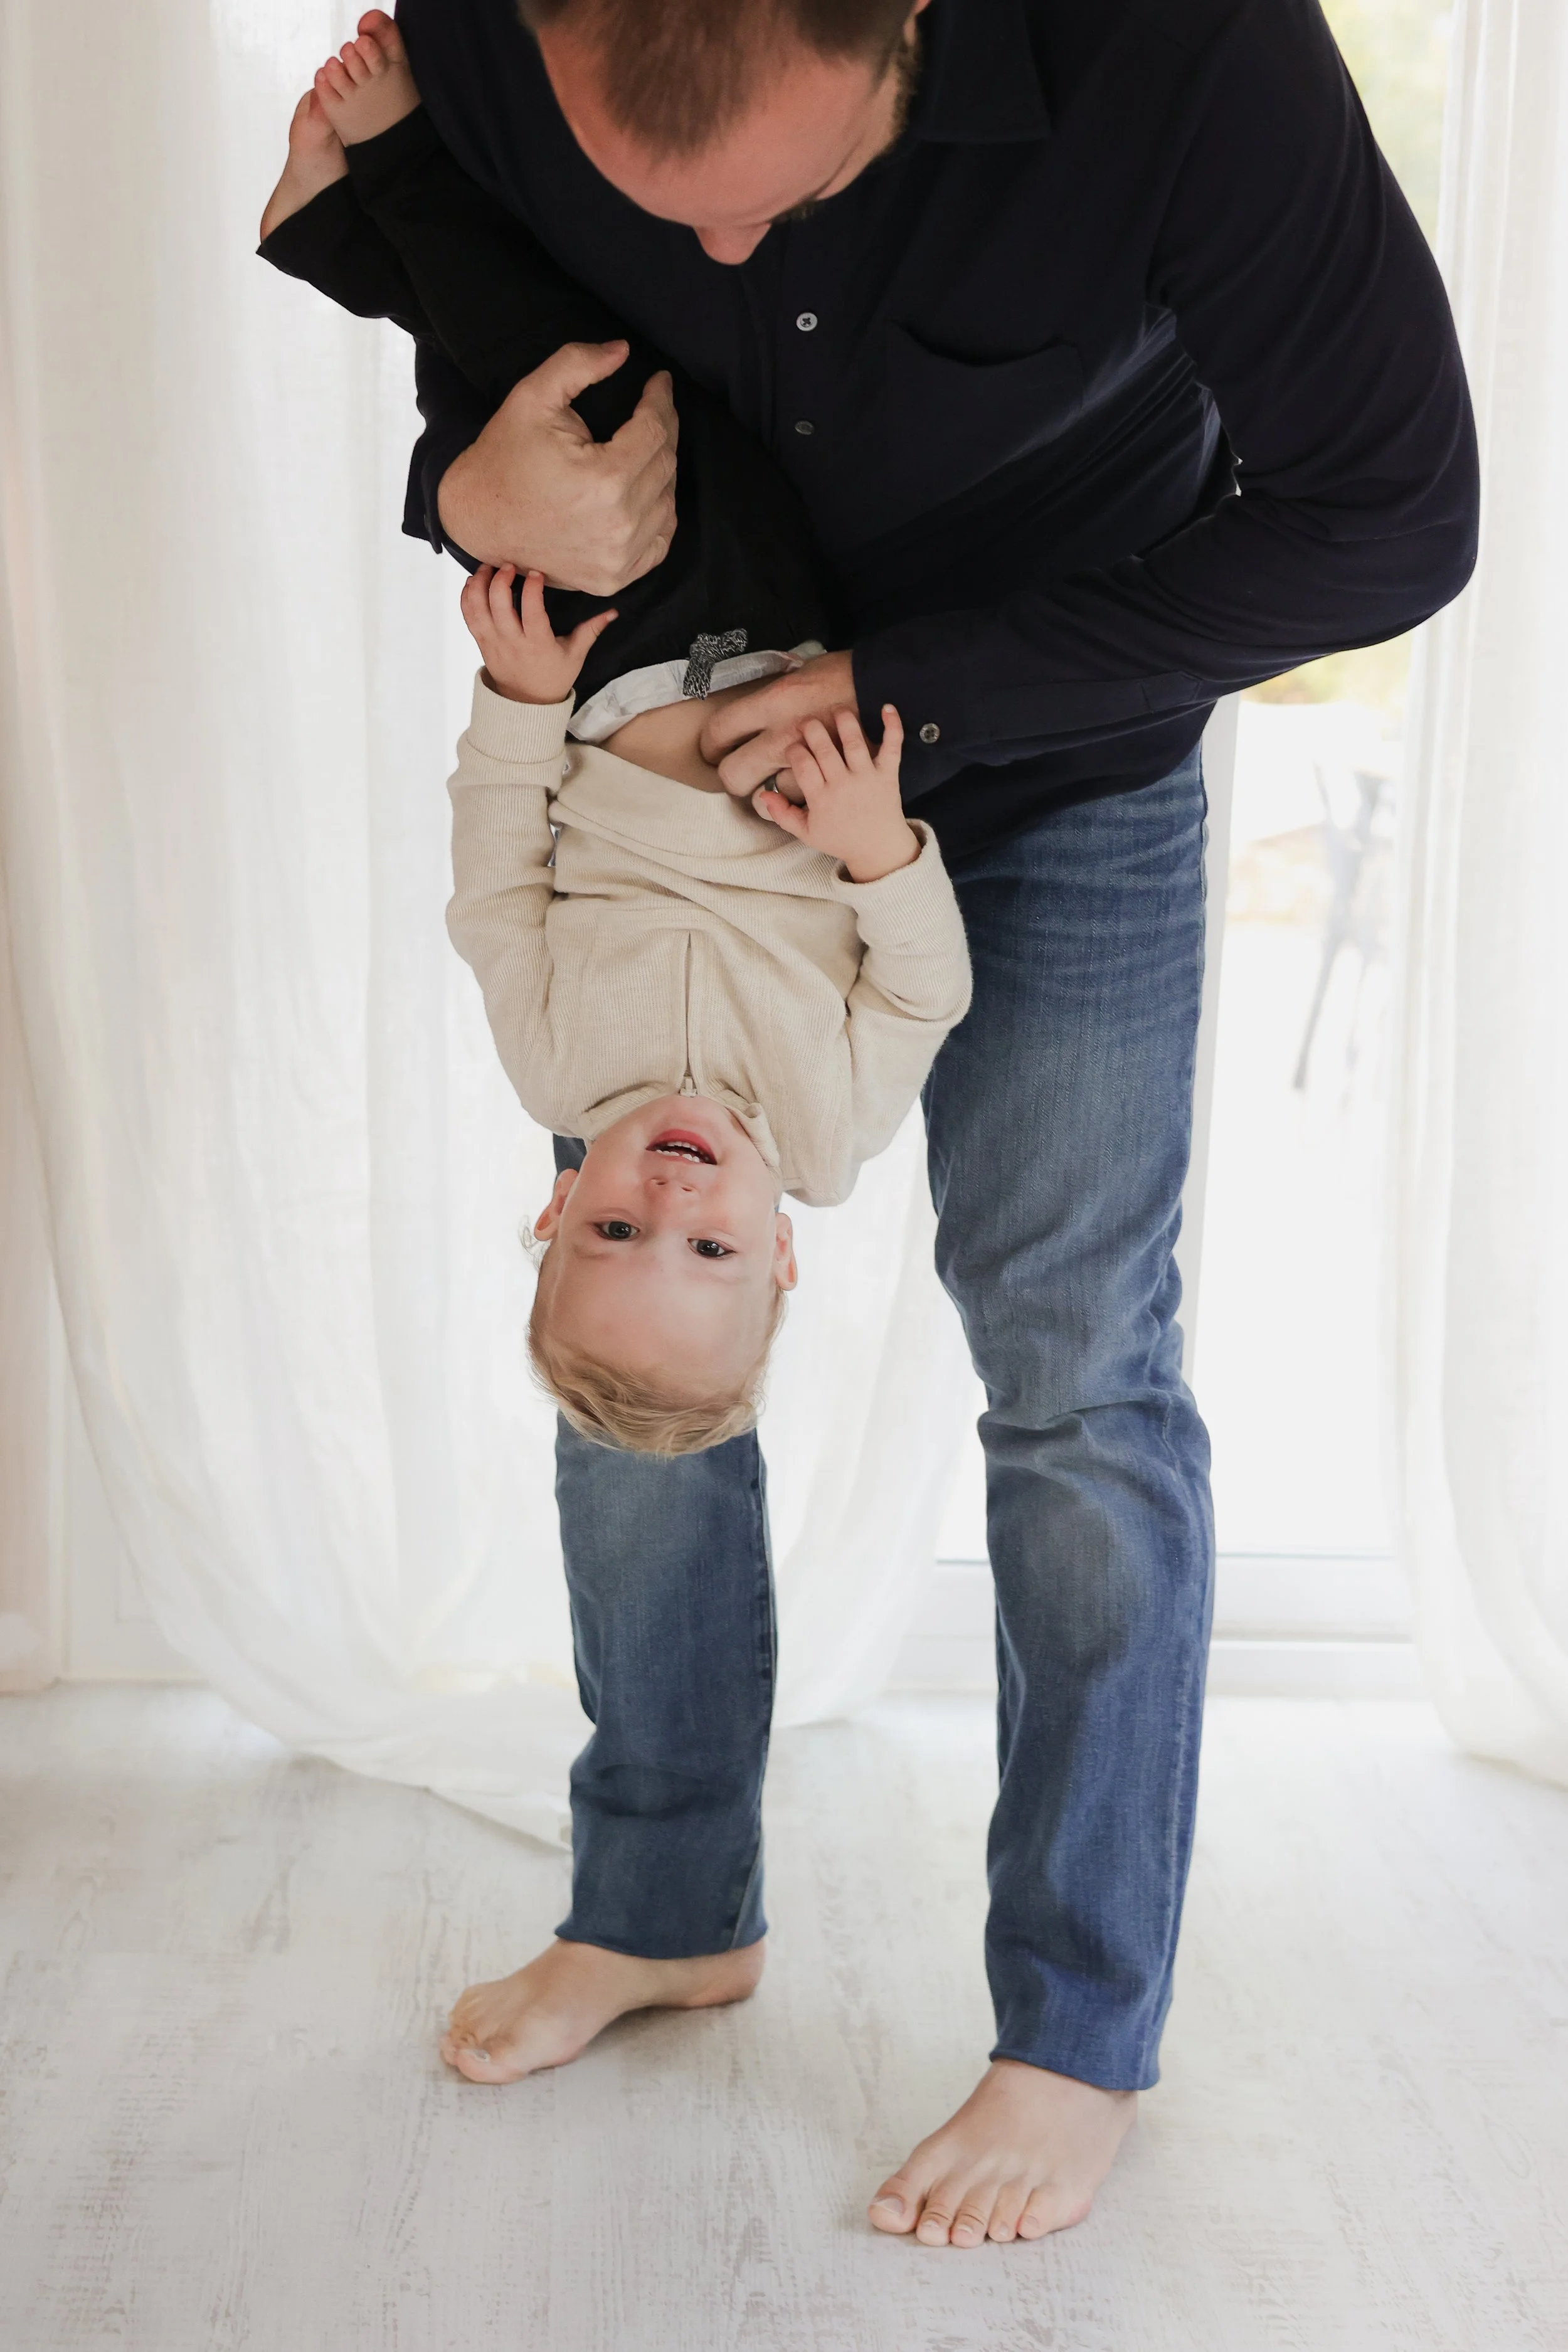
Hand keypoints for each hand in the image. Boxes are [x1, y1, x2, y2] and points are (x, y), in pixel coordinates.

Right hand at [437, 343, 677, 595]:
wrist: (477, 518)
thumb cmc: (504, 456)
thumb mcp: (532, 396)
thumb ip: (577, 364)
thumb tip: (623, 350)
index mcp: (604, 481)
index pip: (656, 430)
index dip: (660, 399)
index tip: (659, 382)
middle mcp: (618, 526)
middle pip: (665, 466)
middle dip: (663, 429)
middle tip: (652, 409)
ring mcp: (618, 558)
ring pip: (667, 503)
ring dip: (660, 470)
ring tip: (642, 447)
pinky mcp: (614, 578)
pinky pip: (659, 542)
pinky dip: (658, 514)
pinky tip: (644, 491)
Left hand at [461, 564, 616, 703]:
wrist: (526, 703)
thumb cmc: (552, 677)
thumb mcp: (575, 655)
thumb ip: (591, 630)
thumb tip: (612, 612)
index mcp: (538, 644)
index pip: (532, 612)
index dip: (532, 589)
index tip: (536, 573)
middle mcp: (512, 642)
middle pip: (499, 606)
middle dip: (500, 580)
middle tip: (509, 565)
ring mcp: (493, 642)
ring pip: (478, 608)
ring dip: (479, 584)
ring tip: (487, 568)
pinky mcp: (481, 642)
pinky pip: (468, 616)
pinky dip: (467, 596)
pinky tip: (474, 582)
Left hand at [699, 650, 858, 796]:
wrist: (889, 687)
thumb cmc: (844, 673)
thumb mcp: (801, 671)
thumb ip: (773, 692)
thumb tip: (751, 704)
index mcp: (773, 703)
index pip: (721, 729)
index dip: (710, 742)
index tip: (713, 746)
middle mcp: (783, 736)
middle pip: (734, 773)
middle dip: (730, 775)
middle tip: (736, 767)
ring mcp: (806, 762)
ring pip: (768, 791)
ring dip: (769, 785)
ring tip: (771, 777)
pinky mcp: (828, 778)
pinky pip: (802, 797)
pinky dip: (799, 794)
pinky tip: (798, 788)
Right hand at [753, 707, 916, 882]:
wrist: (879, 849)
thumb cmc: (840, 839)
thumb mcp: (806, 833)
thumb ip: (782, 815)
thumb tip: (762, 794)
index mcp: (821, 799)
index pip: (802, 764)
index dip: (794, 749)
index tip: (794, 747)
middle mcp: (843, 785)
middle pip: (823, 748)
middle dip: (812, 728)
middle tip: (808, 722)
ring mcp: (867, 778)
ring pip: (853, 741)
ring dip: (843, 719)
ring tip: (836, 710)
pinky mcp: (888, 774)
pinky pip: (892, 746)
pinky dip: (892, 726)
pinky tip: (887, 707)